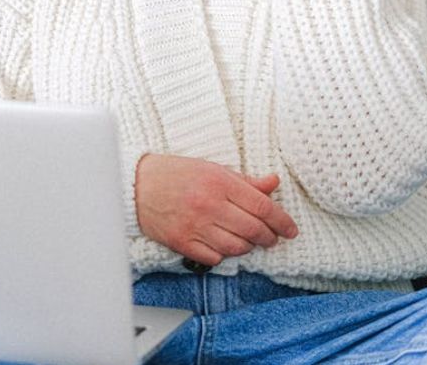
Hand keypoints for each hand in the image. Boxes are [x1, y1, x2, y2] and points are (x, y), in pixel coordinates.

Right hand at [135, 154, 298, 267]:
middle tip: (271, 238)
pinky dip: (224, 254)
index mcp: (219, 182)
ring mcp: (194, 226)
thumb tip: (273, 183)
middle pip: (253, 230)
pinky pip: (215, 257)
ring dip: (248, 247)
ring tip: (247, 240)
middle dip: (269, 237)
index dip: (282, 221)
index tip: (290, 229)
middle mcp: (208, 204)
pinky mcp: (182, 242)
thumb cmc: (176, 174)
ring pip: (237, 247)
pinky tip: (223, 244)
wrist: (135, 185)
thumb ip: (245, 181)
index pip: (262, 206)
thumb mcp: (212, 169)